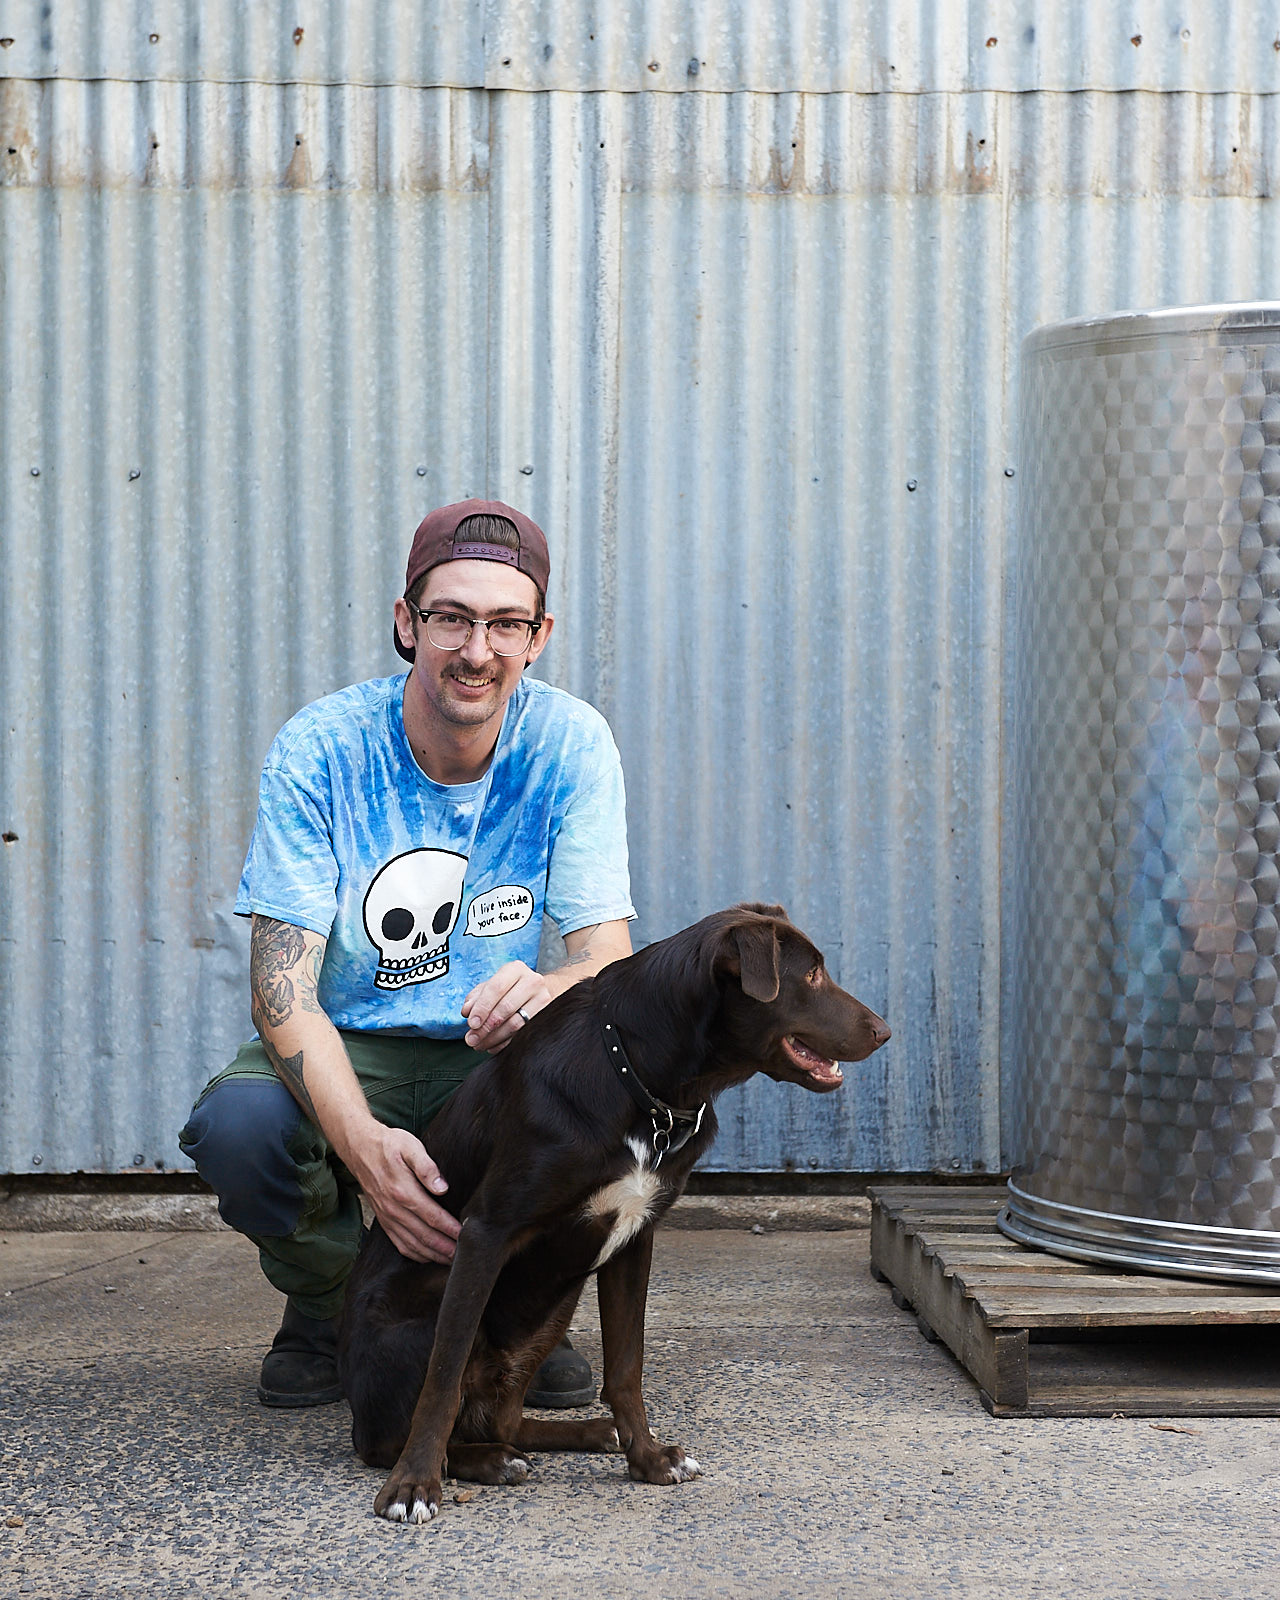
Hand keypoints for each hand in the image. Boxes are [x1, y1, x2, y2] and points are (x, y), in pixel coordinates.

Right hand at [343, 1124, 461, 1263]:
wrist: (359, 1148)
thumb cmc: (388, 1145)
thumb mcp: (410, 1146)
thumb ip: (427, 1167)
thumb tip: (442, 1188)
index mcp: (403, 1191)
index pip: (433, 1216)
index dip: (450, 1229)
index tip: (465, 1236)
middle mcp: (394, 1209)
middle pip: (424, 1236)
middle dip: (445, 1249)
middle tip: (463, 1256)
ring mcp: (387, 1217)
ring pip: (412, 1245)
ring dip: (432, 1255)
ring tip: (450, 1260)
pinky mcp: (383, 1220)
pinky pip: (399, 1244)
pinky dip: (415, 1254)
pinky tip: (427, 1256)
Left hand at [460, 961, 551, 1051]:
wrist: (538, 992)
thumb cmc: (509, 989)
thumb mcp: (491, 987)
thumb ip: (476, 997)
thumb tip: (467, 1011)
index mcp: (515, 969)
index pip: (496, 988)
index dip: (482, 1007)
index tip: (471, 1023)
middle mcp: (532, 981)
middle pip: (506, 1007)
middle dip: (486, 1027)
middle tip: (472, 1039)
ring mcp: (543, 999)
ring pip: (516, 1024)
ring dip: (494, 1038)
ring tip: (480, 1045)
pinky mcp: (547, 1016)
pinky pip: (524, 1034)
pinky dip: (506, 1043)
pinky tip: (493, 1046)